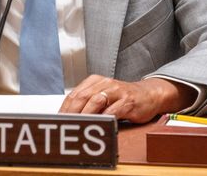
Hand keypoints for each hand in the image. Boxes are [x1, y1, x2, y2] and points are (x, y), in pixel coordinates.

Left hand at [59, 75, 195, 122]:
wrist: (148, 94)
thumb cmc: (123, 98)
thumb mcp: (103, 96)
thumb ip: (88, 103)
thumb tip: (68, 118)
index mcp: (95, 81)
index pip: (74, 94)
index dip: (64, 108)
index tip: (58, 120)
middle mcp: (104, 83)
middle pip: (82, 96)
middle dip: (71, 112)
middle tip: (65, 124)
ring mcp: (116, 91)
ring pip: (96, 101)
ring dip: (85, 115)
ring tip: (79, 125)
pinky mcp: (128, 101)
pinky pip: (113, 110)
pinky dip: (105, 118)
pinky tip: (100, 125)